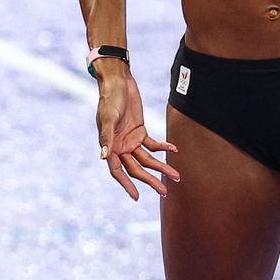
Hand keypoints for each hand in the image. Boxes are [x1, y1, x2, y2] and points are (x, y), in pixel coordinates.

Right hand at [94, 61, 179, 199]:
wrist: (118, 82)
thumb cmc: (109, 99)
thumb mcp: (108, 117)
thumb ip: (106, 137)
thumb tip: (103, 156)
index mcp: (109, 146)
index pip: (117, 170)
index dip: (126, 184)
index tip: (136, 197)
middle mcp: (119, 146)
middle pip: (136, 168)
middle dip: (150, 180)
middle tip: (164, 191)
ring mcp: (130, 140)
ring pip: (147, 159)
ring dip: (161, 167)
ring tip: (176, 176)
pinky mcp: (140, 131)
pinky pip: (153, 144)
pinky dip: (163, 147)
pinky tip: (174, 149)